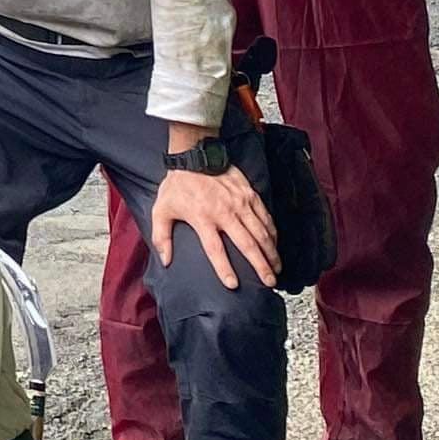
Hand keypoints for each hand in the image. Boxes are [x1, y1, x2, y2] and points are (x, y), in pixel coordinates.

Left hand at [150, 159, 280, 291]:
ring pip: (261, 232)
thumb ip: (162, 236)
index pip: (215, 249)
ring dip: (271, 252)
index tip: (233, 285)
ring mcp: (240, 203)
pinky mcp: (250, 194)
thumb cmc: (178, 185)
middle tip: (270, 282)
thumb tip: (166, 260)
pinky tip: (276, 244)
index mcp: (203, 218)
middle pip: (247, 244)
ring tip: (277, 268)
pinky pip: (265, 217)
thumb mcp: (161, 209)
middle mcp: (225, 212)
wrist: (194, 154)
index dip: (224, 268)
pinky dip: (272, 232)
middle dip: (260, 265)